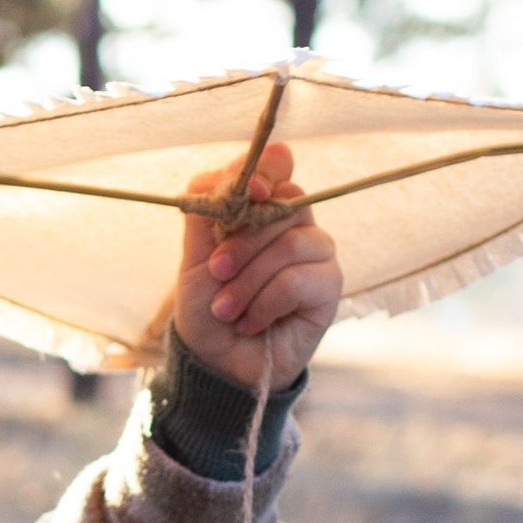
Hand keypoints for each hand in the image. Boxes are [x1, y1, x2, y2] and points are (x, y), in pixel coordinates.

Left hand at [169, 145, 342, 393]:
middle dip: (241, 242)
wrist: (216, 360)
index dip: (266, 170)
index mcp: (263, 206)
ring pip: (291, 242)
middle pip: (285, 202)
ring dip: (249, 279)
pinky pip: (300, 279)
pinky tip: (250, 322)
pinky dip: (266, 303)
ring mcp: (316, 254)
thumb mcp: (194, 255)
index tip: (248, 193)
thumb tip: (233, 176)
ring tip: (225, 309)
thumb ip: (208, 209)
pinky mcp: (328, 287)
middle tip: (216, 273)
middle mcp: (296, 223)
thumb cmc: (207, 306)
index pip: (280, 162)